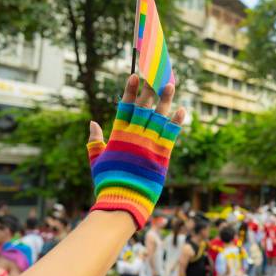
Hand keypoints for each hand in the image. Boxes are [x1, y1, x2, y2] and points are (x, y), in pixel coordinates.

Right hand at [87, 75, 185, 228]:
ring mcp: (149, 144)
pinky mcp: (162, 155)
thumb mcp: (97, 160)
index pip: (125, 107)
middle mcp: (134, 136)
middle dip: (150, 90)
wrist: (123, 202)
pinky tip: (182, 109)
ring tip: (170, 83)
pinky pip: (171, 134)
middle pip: (144, 108)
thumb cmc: (108, 182)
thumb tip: (93, 123)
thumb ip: (95, 141)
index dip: (131, 91)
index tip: (136, 75)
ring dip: (165, 100)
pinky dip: (176, 122)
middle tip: (156, 74)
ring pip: (159, 117)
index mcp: (118, 136)